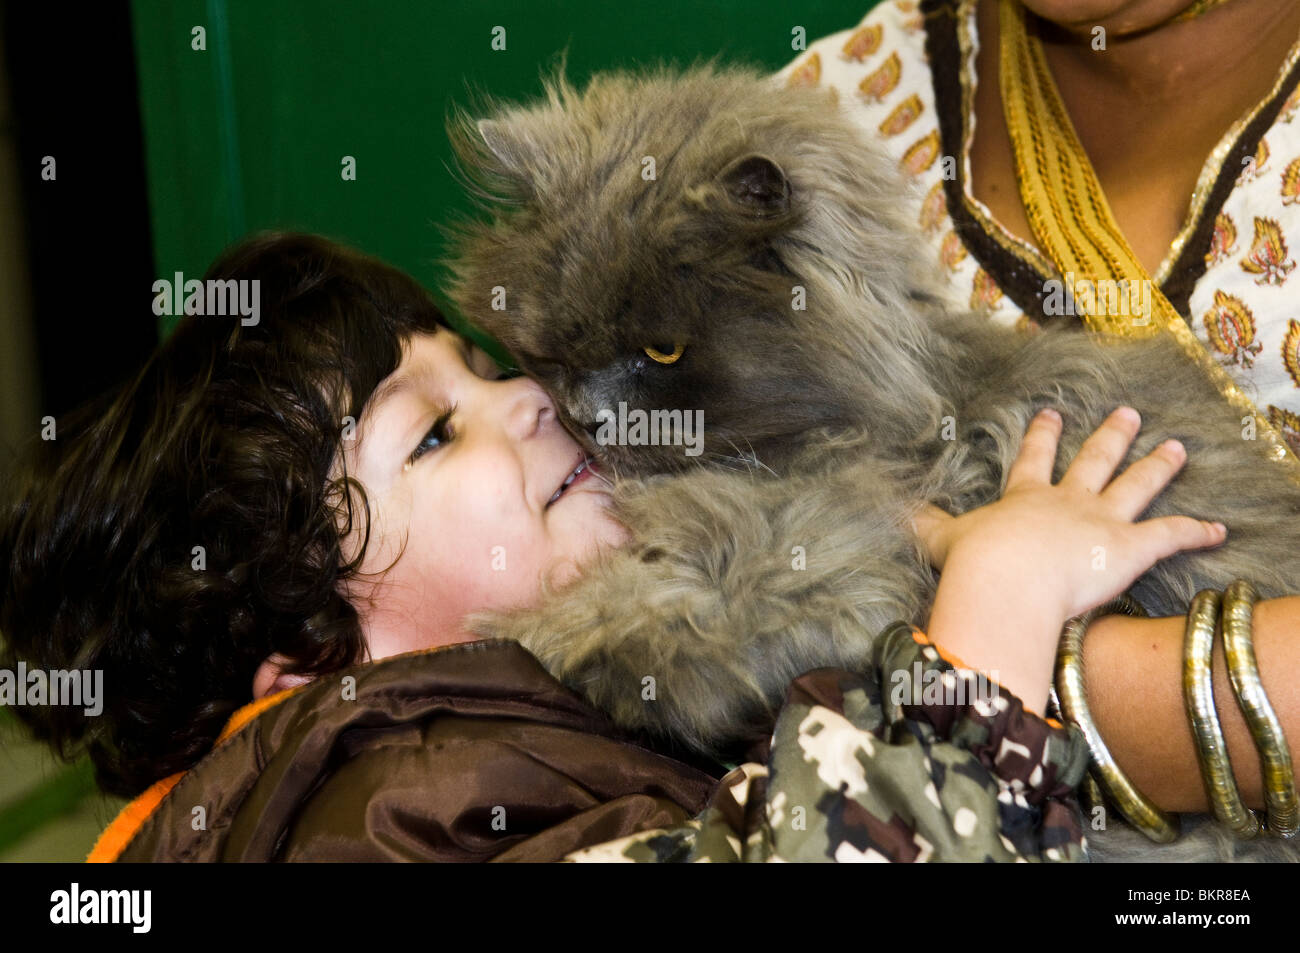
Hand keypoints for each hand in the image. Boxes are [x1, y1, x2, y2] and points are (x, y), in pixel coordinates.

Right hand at [913, 406, 1225, 621]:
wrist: (1003, 579)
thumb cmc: (971, 563)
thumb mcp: (937, 540)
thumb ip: (921, 526)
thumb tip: (890, 510)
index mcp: (1024, 499)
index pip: (1035, 460)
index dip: (1043, 436)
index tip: (1051, 414)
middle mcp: (1067, 501)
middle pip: (1094, 462)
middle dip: (1112, 436)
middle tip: (1128, 413)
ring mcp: (1101, 520)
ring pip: (1136, 487)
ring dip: (1158, 467)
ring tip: (1178, 448)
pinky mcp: (1129, 548)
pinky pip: (1169, 537)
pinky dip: (1195, 533)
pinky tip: (1219, 530)